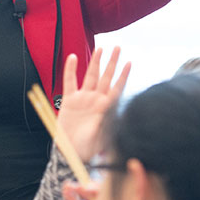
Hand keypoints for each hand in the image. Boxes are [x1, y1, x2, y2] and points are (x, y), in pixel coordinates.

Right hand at [57, 47, 130, 161]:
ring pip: (90, 76)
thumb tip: (106, 110)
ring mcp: (83, 99)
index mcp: (106, 108)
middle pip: (106, 77)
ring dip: (95, 62)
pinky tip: (73, 57)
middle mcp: (96, 100)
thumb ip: (102, 122)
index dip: (123, 76)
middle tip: (118, 47)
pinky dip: (71, 70)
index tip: (130, 63)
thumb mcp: (99, 137)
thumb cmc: (88, 148)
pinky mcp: (69, 100)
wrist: (71, 152)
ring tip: (100, 48)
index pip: (117, 88)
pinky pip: (70, 81)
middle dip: (112, 62)